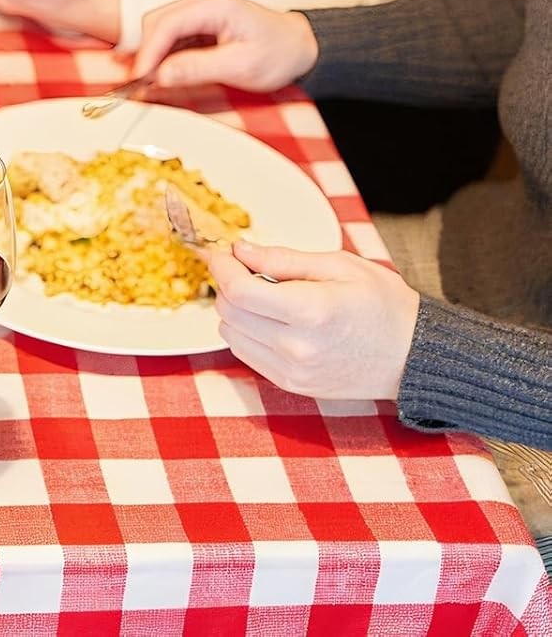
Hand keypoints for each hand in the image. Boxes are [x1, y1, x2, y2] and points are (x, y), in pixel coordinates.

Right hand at [132, 0, 318, 92]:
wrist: (301, 47)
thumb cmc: (279, 53)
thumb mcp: (241, 66)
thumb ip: (198, 68)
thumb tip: (160, 74)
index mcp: (213, 5)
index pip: (165, 24)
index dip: (147, 52)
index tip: (138, 77)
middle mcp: (201, 2)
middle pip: (156, 23)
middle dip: (144, 53)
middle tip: (137, 84)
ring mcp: (198, 12)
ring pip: (159, 30)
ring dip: (149, 55)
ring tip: (143, 83)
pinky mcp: (198, 24)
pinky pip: (170, 38)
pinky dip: (160, 56)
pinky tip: (157, 74)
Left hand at [205, 242, 419, 401]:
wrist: (415, 356)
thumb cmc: (383, 304)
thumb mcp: (338, 265)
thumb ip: (283, 258)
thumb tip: (240, 250)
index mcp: (310, 312)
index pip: (238, 290)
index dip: (222, 266)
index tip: (223, 252)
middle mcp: (297, 348)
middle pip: (228, 313)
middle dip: (228, 284)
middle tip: (247, 269)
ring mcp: (294, 373)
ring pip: (230, 336)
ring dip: (235, 311)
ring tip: (265, 296)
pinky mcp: (293, 386)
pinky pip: (247, 356)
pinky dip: (246, 333)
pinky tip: (271, 320)